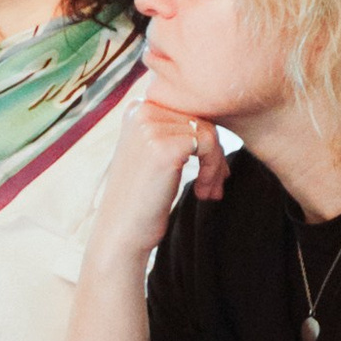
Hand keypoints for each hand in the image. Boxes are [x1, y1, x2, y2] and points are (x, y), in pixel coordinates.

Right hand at [90, 92, 224, 269]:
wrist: (120, 232)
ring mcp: (151, 126)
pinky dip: (213, 170)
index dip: (204, 139)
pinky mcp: (165, 146)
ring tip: (210, 191)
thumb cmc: (142, 197)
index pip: (189, 110)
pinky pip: (209, 144)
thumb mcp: (153, 152)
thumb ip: (175, 129)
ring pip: (208, 132)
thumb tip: (219, 112)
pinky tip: (203, 193)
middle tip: (214, 185)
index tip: (209, 170)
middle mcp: (141, 110)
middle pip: (201, 119)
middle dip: (214, 153)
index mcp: (138, 108)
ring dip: (216, 165)